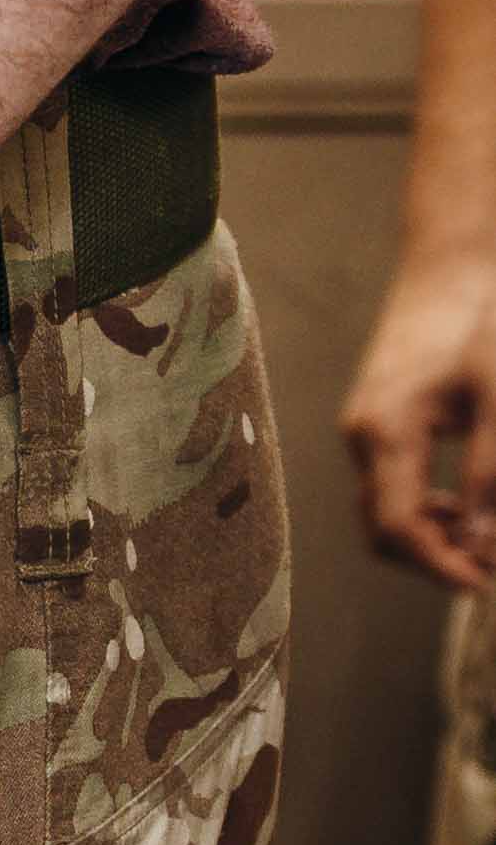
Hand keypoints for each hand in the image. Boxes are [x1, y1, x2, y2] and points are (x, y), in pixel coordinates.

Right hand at [345, 244, 495, 584]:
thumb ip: (491, 474)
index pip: (399, 529)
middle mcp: (362, 436)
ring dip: (433, 537)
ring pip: (386, 512)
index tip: (487, 584)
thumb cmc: (482, 320)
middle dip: (436, 559)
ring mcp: (364, 428)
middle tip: (492, 566)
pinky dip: (427, 509)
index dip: (442, 567)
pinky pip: (391, 485)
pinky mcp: (377, 419)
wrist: (455, 260)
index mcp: (386, 431)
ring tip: (485, 535)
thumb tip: (484, 547)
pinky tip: (464, 503)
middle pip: (384, 532)